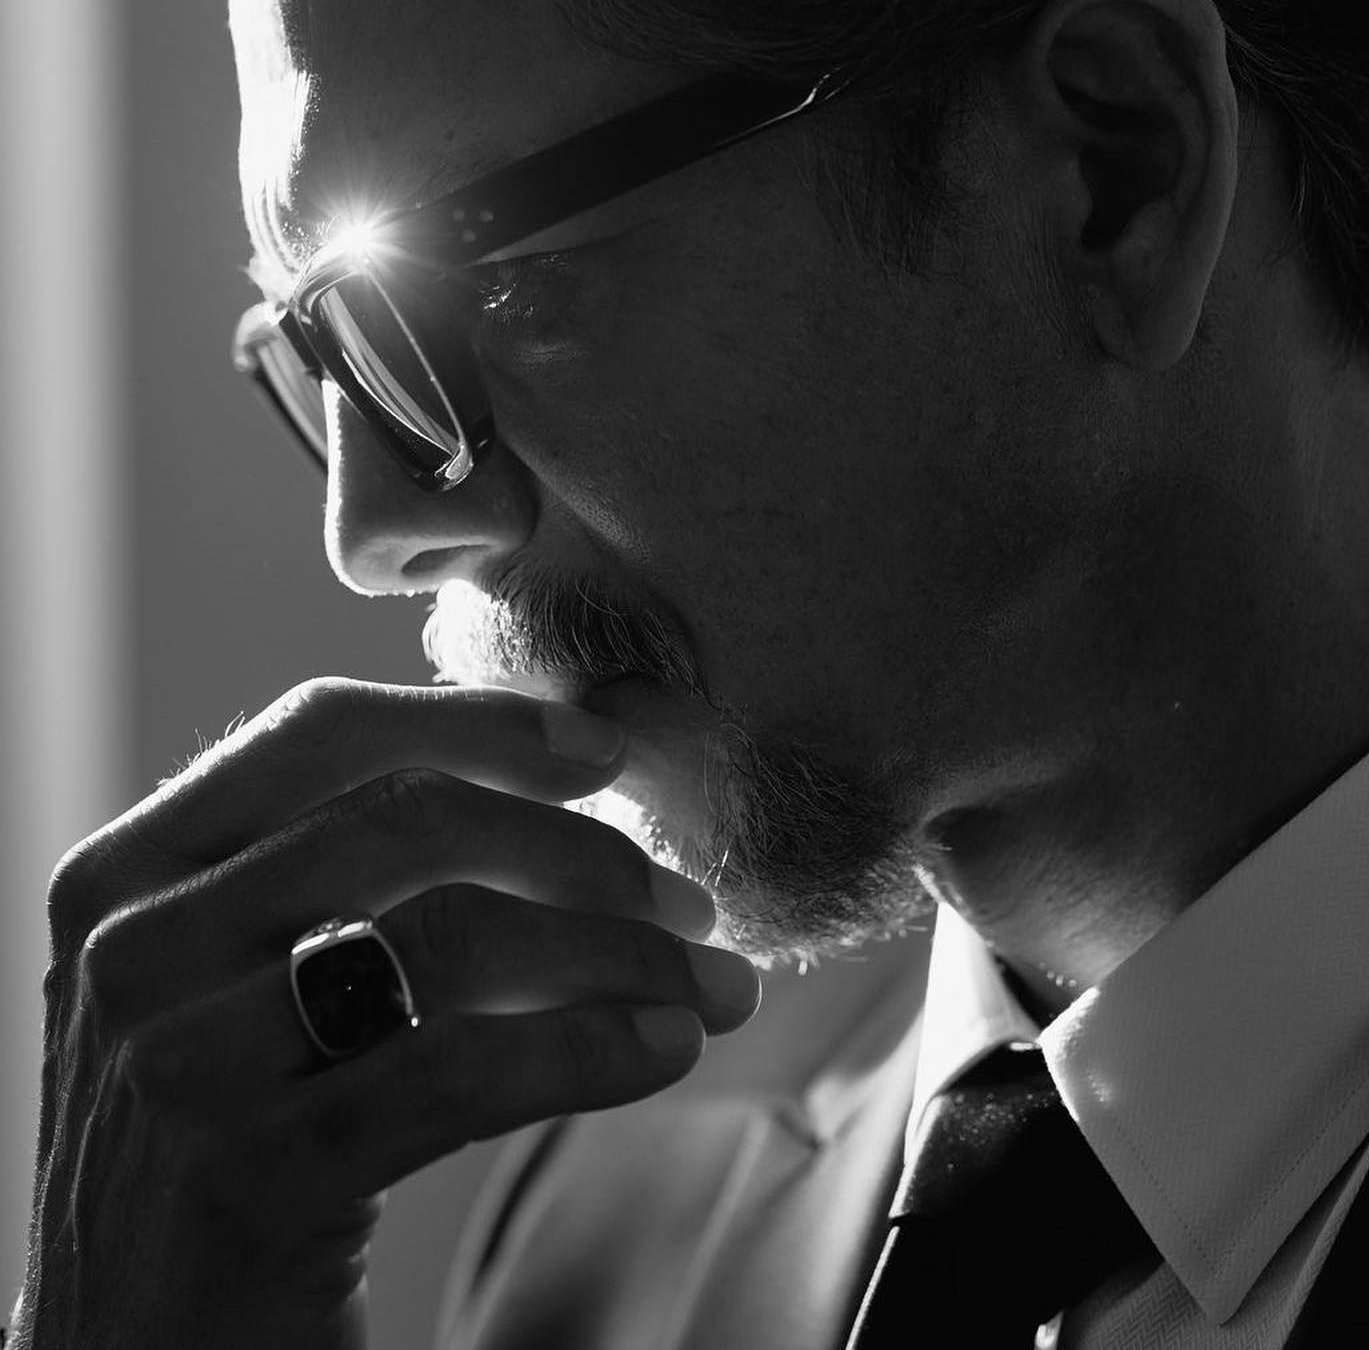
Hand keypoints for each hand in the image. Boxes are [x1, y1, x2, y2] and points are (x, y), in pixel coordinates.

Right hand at [11, 679, 757, 1349]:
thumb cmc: (211, 1155)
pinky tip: (663, 1048)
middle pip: (409, 820)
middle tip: (685, 899)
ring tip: (709, 985)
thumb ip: (323, 876)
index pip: (319, 733)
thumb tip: (543, 776)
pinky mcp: (252, 1180)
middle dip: (580, 849)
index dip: (476, 725)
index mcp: (123, 873)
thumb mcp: (218, 988)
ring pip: (453, 934)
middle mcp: (135, 950)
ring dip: (618, 949)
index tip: (603, 750)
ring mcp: (182, 1064)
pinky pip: (463, 1069)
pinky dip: (592, 1044)